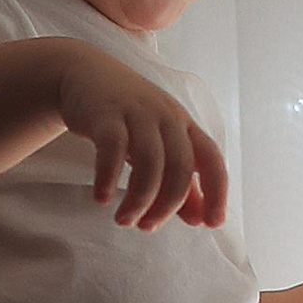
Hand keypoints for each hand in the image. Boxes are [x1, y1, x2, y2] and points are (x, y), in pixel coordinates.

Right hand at [53, 49, 229, 231]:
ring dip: (138, 198)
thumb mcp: (158, 147)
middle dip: (167, 205)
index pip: (212, 160)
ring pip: (149, 161)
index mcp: (185, 126)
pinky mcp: (106, 114)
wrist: (85, 75)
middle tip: (147, 227)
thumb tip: (198, 220)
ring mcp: (137, 113)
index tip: (212, 224)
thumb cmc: (128, 118)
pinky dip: (108, 177)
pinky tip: (101, 198)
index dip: (217, 193)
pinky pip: (112, 149)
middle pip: (180, 167)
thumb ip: (179, 183)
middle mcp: (167, 117)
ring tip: (124, 220)